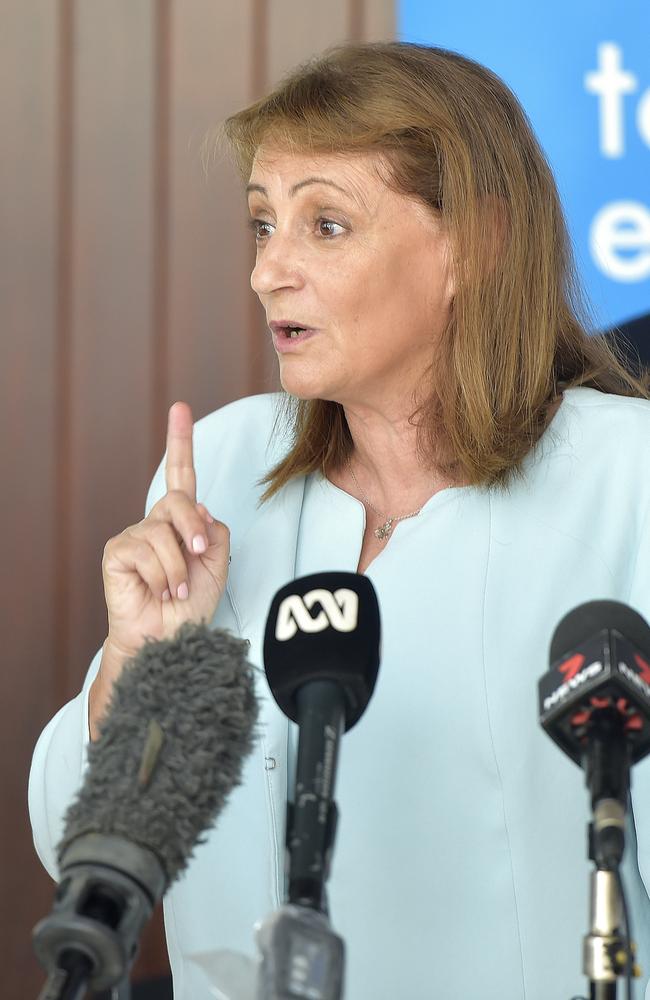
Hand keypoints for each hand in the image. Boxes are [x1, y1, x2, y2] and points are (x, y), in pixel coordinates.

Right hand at [91, 402, 229, 732]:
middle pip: (179, 500)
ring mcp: (133, 536)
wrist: (172, 638)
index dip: (180, 441)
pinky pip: (147, 550)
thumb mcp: (217, 562)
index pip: (181, 474)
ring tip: (177, 590)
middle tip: (198, 556)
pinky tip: (159, 591)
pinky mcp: (116, 552)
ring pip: (165, 531)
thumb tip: (196, 509)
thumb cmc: (192, 604)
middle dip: (193, 529)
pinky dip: (163, 575)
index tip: (180, 408)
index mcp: (180, 521)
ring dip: (180, 566)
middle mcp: (155, 523)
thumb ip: (212, 528)